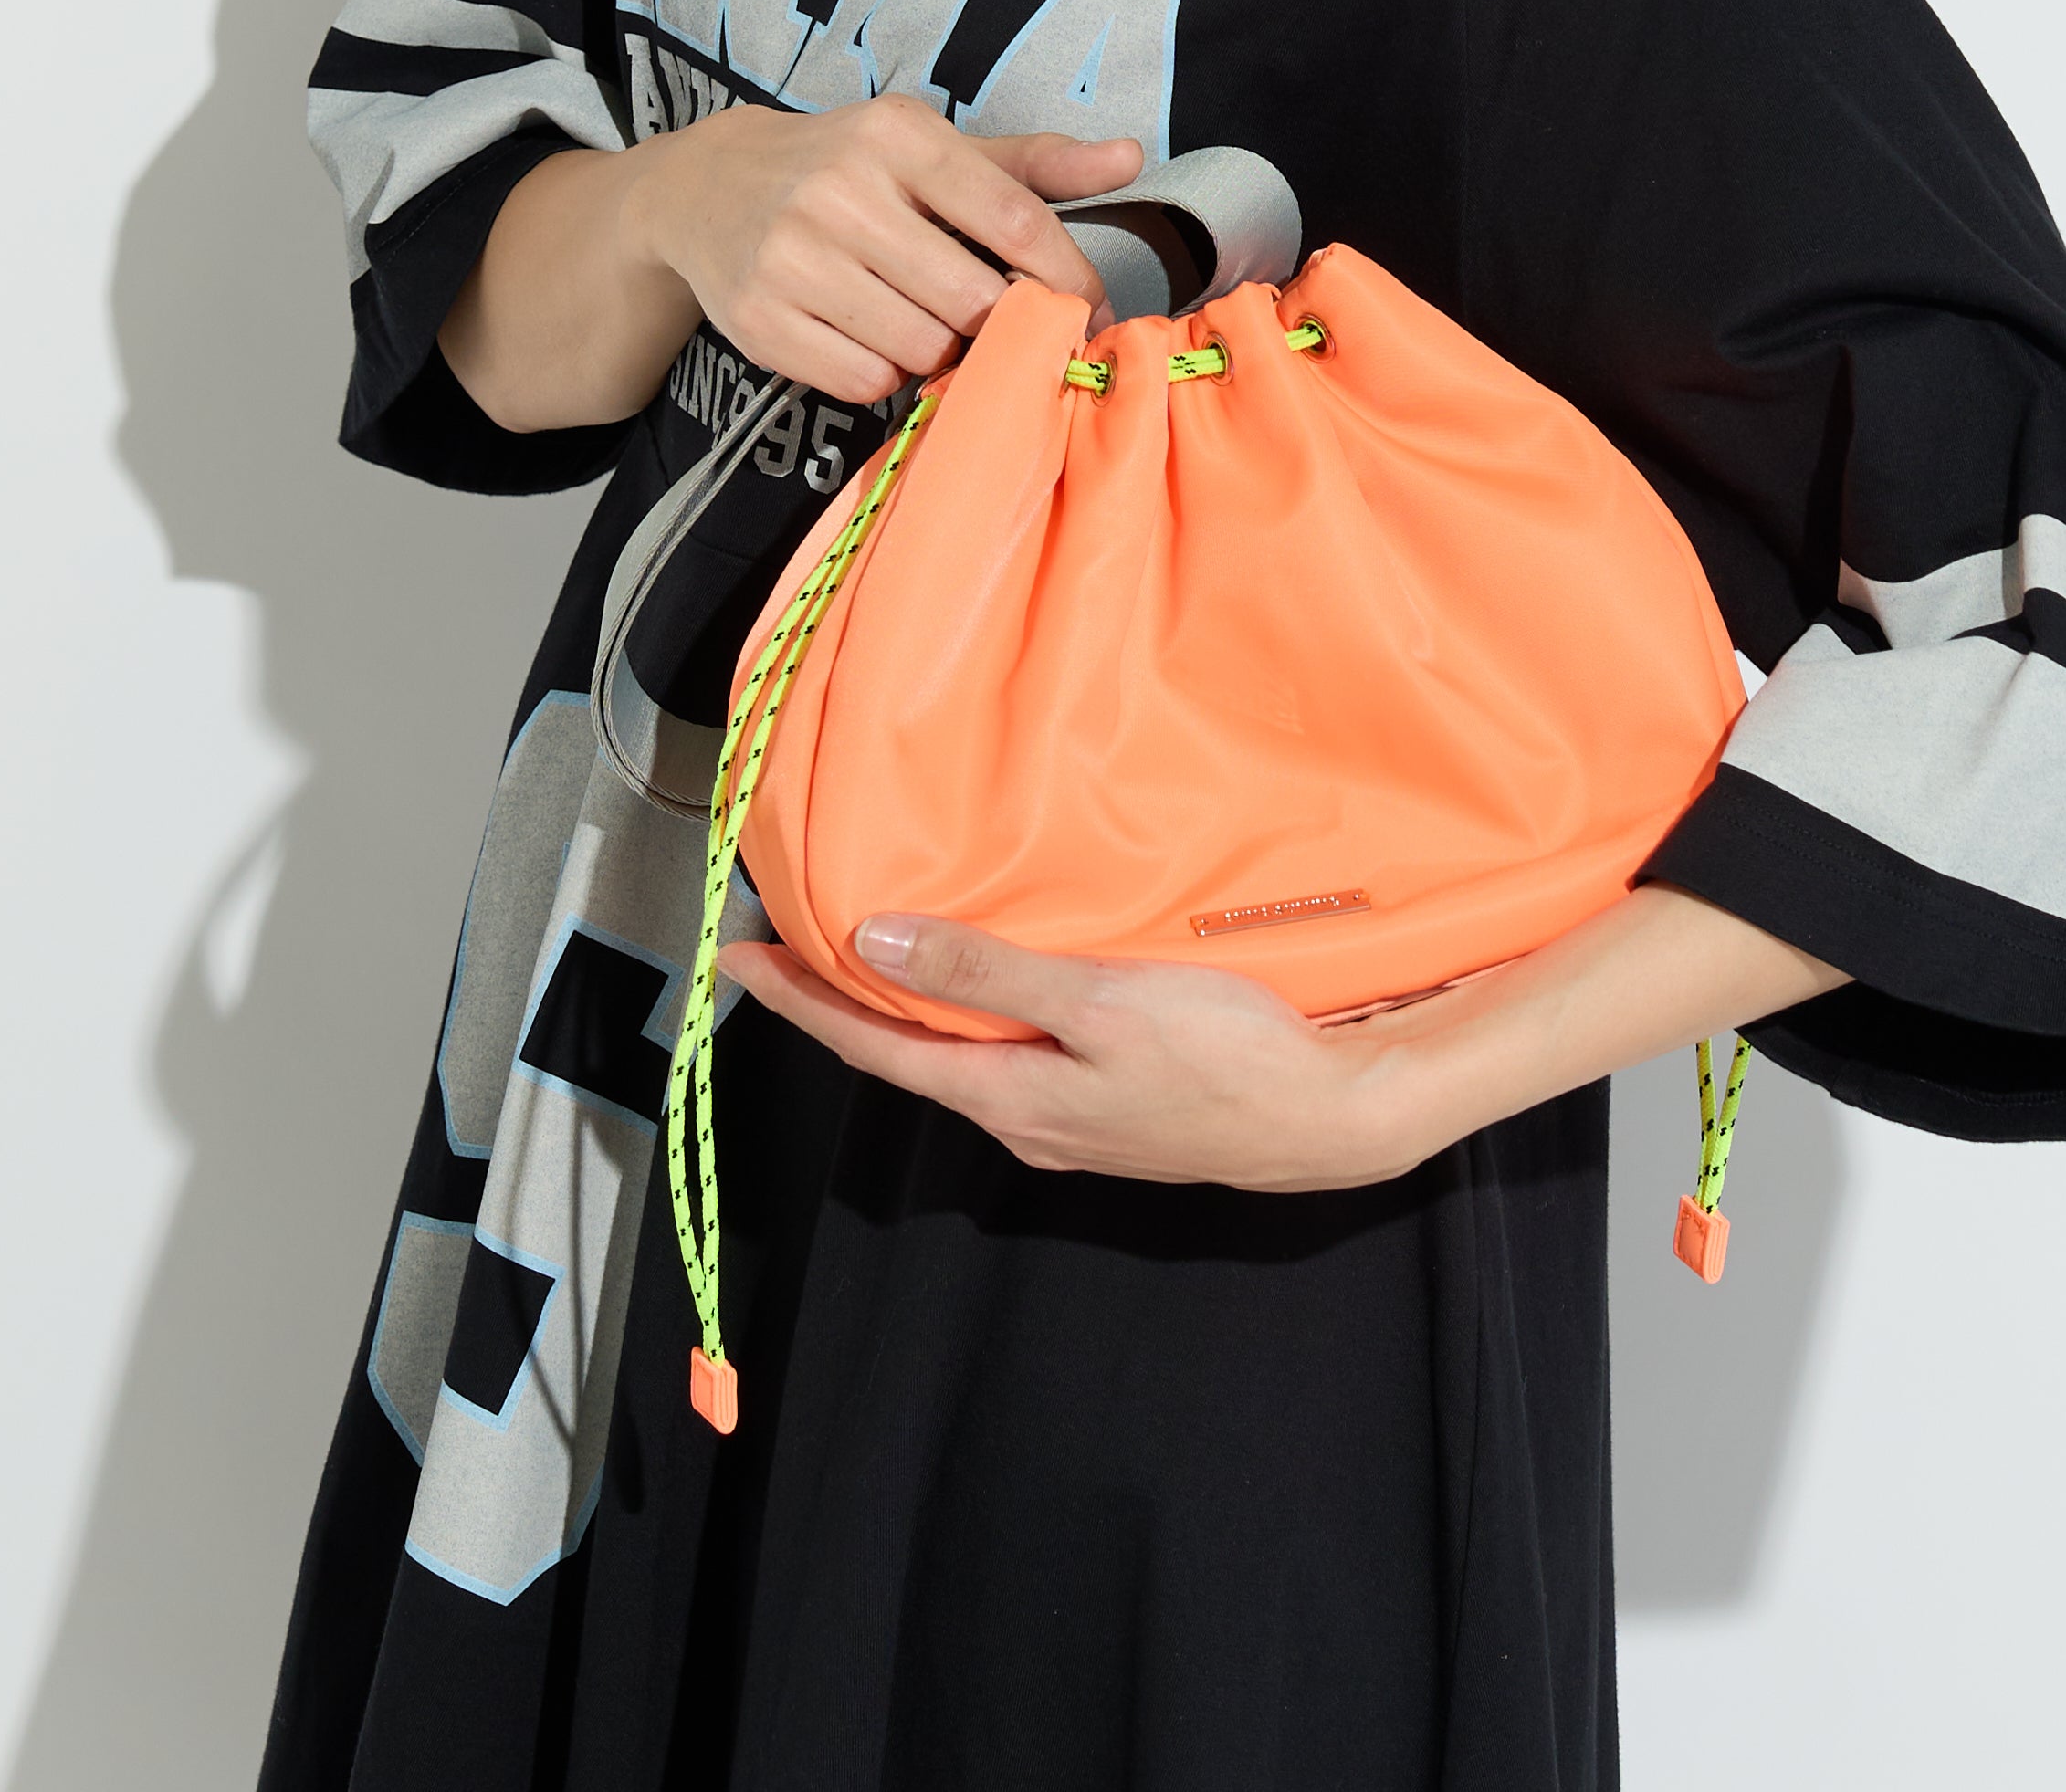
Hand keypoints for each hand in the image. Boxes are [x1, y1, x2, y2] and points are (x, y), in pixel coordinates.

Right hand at [646, 96, 1139, 404]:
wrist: (705, 188)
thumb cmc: (845, 166)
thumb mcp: (934, 146)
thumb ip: (1035, 161)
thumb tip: (1131, 159)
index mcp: (898, 136)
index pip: (1015, 222)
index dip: (1068, 278)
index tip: (1087, 309)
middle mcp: (841, 192)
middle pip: (973, 300)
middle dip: (998, 322)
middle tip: (994, 321)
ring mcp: (792, 259)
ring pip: (921, 349)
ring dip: (942, 351)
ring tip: (927, 322)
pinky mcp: (760, 320)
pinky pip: (865, 381)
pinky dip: (886, 375)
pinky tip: (875, 337)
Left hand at [718, 916, 1435, 1190]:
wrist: (1331, 1119)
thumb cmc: (1224, 1058)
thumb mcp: (1100, 1003)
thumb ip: (988, 973)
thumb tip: (876, 945)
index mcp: (1007, 1097)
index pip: (872, 1045)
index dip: (799, 1001)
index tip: (734, 960)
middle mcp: (1023, 1121)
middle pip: (904, 1055)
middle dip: (839, 1001)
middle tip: (784, 942)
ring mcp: (1066, 1123)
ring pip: (957, 1057)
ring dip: (904, 1007)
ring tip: (866, 951)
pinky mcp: (1106, 1108)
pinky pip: (1008, 1058)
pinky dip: (968, 1014)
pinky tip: (983, 983)